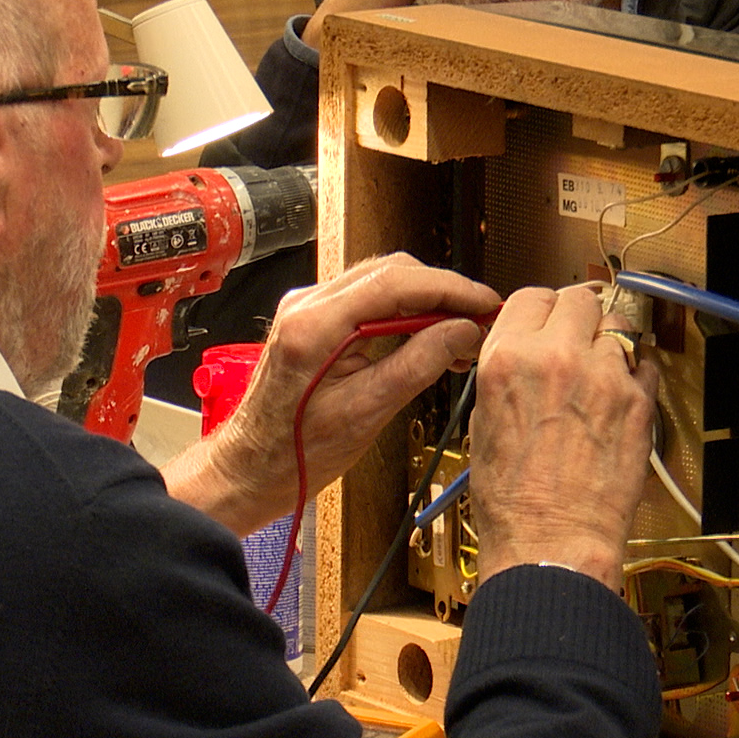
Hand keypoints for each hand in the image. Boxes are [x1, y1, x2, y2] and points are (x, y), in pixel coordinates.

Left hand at [161, 253, 498, 534]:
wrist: (254, 465)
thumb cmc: (297, 451)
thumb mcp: (368, 412)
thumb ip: (418, 363)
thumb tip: (462, 330)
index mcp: (315, 325)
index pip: (396, 282)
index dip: (450, 288)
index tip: (485, 302)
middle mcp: (306, 305)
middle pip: (391, 272)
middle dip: (442, 292)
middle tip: (479, 321)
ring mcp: (307, 308)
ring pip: (381, 281)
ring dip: (425, 301)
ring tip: (458, 335)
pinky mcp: (312, 319)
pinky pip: (366, 298)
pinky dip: (402, 312)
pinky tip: (426, 338)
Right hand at [467, 285, 659, 591]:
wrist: (550, 543)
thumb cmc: (512, 501)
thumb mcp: (483, 423)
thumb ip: (507, 374)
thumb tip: (523, 354)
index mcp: (508, 359)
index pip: (530, 297)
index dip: (539, 310)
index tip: (546, 321)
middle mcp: (556, 357)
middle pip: (579, 299)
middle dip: (578, 317)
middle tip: (577, 340)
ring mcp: (602, 376)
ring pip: (616, 328)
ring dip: (607, 347)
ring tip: (597, 379)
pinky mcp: (638, 402)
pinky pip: (643, 365)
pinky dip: (634, 376)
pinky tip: (617, 402)